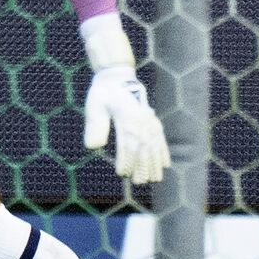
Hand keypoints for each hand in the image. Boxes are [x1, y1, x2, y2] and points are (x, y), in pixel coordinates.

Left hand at [83, 66, 170, 183]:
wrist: (116, 77)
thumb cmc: (102, 93)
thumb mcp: (94, 106)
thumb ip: (95, 125)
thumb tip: (93, 147)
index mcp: (128, 118)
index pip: (128, 144)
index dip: (127, 161)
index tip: (122, 174)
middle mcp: (142, 120)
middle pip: (144, 148)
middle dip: (143, 167)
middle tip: (139, 182)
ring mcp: (149, 120)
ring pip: (155, 145)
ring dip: (155, 163)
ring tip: (155, 179)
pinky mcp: (152, 120)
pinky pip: (160, 138)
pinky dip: (163, 151)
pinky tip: (165, 164)